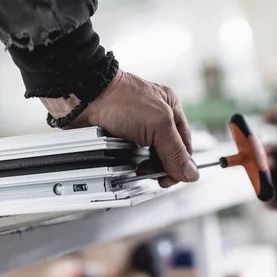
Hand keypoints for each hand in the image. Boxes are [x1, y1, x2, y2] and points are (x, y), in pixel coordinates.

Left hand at [41, 70, 198, 187]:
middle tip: (152, 174)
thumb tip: (190, 173)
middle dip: (160, 166)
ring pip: (148, 157)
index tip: (171, 178)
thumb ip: (176, 151)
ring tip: (138, 169)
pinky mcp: (119, 137)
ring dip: (145, 167)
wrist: (86, 98)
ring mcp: (136, 128)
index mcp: (171, 108)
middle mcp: (155, 118)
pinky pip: (130, 157)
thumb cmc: (121, 99)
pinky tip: (128, 165)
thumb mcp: (159, 125)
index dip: (180, 163)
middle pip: (167, 153)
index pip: (184, 144)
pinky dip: (131, 164)